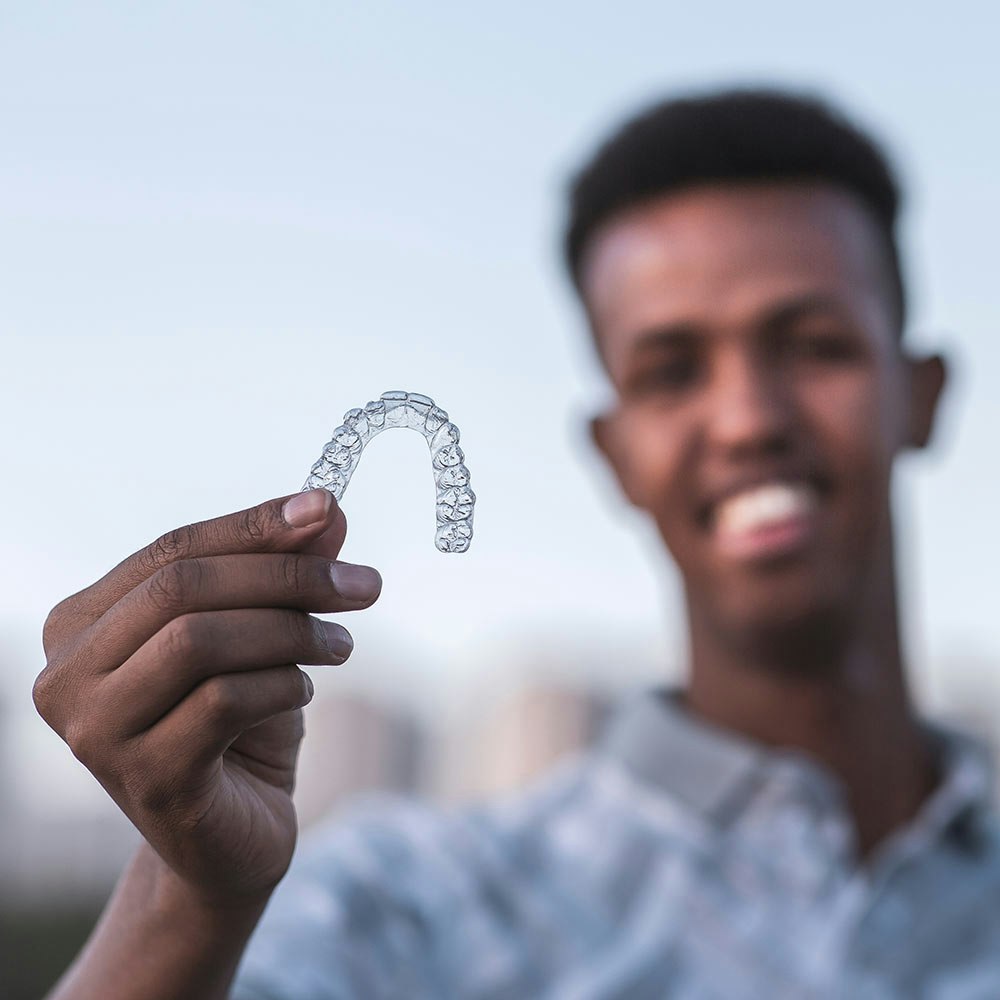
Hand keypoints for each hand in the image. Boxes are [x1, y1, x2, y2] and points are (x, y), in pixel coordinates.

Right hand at [33, 490, 380, 904]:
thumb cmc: (239, 724)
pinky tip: (305, 689)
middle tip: (364, 585)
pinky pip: (224, 702)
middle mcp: (67, 675)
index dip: (254, 525)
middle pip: (182, 589)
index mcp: (81, 624)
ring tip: (342, 643)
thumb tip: (325, 508)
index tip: (328, 510)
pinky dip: (282, 684)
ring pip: (198, 641)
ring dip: (292, 631)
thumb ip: (282, 569)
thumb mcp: (262, 634)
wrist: (233, 836)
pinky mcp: (145, 780)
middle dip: (286, 576)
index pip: (171, 550)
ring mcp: (97, 732)